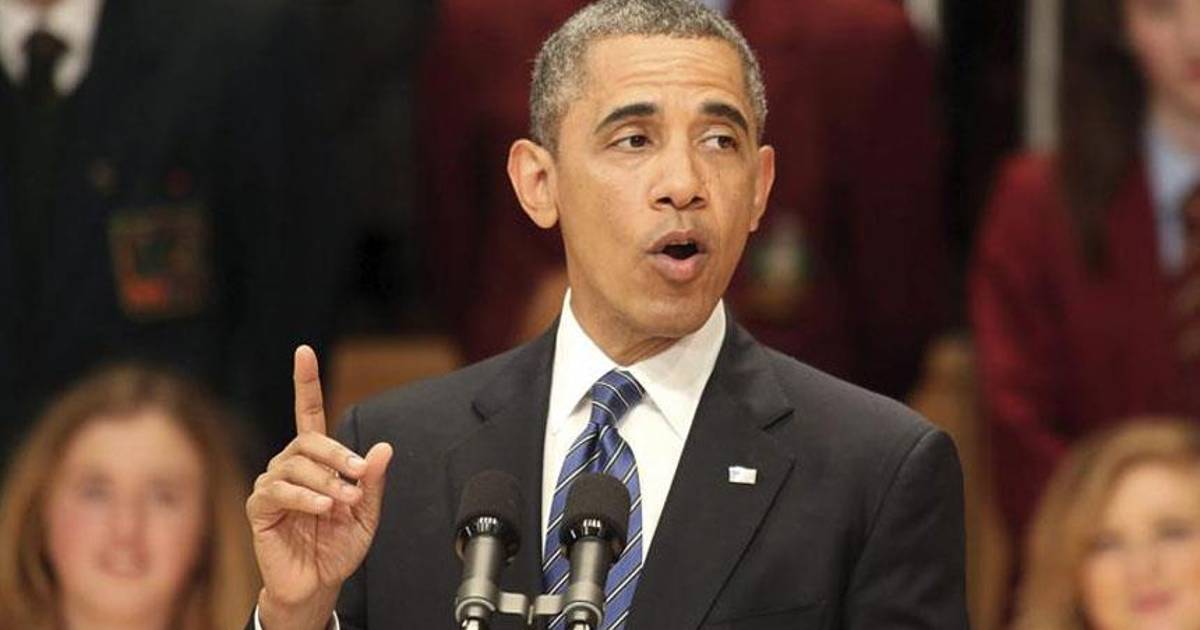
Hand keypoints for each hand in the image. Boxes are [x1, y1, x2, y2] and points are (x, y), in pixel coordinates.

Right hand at [247, 345, 393, 628]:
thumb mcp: (367, 513)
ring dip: (326, 481)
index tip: (304, 352)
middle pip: (309, 439)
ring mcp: (273, 484)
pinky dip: (305, 497)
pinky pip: (278, 490)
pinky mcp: (260, 507)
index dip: (306, 382)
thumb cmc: (337, 547)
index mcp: (317, 460)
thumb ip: (373, 481)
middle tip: (358, 475)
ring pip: (296, 463)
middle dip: (338, 454)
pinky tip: (322, 508)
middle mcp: (291, 465)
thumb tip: (382, 449)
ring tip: (344, 502)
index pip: (309, 412)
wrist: (318, 583)